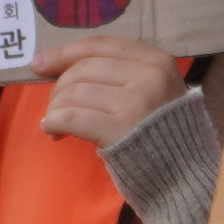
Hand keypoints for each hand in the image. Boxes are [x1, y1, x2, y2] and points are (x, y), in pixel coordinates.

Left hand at [38, 42, 190, 151]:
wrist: (184, 178)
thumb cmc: (159, 134)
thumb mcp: (151, 91)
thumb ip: (116, 73)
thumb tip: (50, 62)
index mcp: (157, 61)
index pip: (100, 46)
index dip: (65, 53)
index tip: (39, 64)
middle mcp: (148, 76)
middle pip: (82, 69)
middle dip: (59, 89)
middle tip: (56, 110)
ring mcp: (135, 102)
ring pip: (73, 93)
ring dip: (55, 109)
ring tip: (57, 125)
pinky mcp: (120, 130)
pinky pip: (71, 117)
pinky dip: (53, 122)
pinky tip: (53, 131)